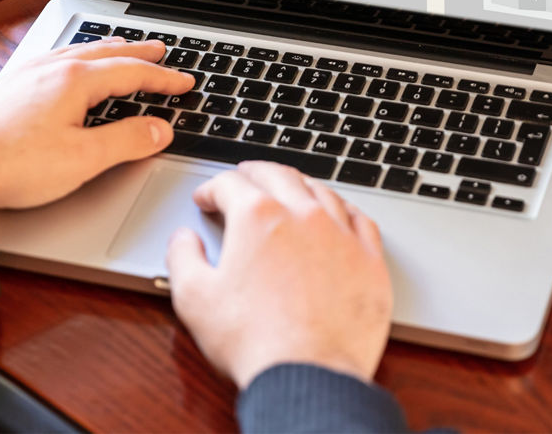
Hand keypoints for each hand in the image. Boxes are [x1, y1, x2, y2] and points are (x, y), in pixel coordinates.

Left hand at [0, 38, 193, 215]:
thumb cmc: (12, 166)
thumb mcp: (84, 159)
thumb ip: (127, 141)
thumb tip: (159, 129)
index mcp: (73, 81)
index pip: (131, 72)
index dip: (162, 78)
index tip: (184, 81)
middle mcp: (48, 70)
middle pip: (103, 53)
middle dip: (136, 53)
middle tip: (159, 50)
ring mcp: (24, 77)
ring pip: (73, 53)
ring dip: (103, 51)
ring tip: (117, 50)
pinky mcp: (5, 90)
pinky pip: (49, 61)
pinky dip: (71, 59)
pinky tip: (64, 68)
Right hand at [167, 161, 392, 388]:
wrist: (308, 377)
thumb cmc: (253, 341)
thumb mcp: (194, 299)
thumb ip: (182, 257)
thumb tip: (183, 239)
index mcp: (257, 217)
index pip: (230, 184)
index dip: (211, 189)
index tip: (206, 199)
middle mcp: (303, 215)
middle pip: (278, 175)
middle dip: (255, 174)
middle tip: (243, 178)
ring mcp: (341, 235)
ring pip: (321, 191)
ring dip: (299, 185)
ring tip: (288, 190)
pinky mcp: (369, 261)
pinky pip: (360, 220)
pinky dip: (343, 210)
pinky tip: (338, 215)